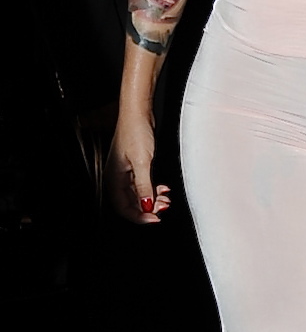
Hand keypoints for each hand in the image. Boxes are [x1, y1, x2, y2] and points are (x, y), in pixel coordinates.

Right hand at [107, 109, 170, 223]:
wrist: (138, 113)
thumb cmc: (135, 132)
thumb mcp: (143, 162)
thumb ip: (145, 186)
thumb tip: (146, 206)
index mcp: (113, 178)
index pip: (123, 207)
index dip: (139, 216)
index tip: (155, 218)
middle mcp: (117, 177)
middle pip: (131, 203)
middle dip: (148, 208)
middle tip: (164, 207)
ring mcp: (125, 172)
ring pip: (138, 194)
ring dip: (152, 199)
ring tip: (166, 198)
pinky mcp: (133, 166)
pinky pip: (142, 184)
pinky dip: (152, 189)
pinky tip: (163, 189)